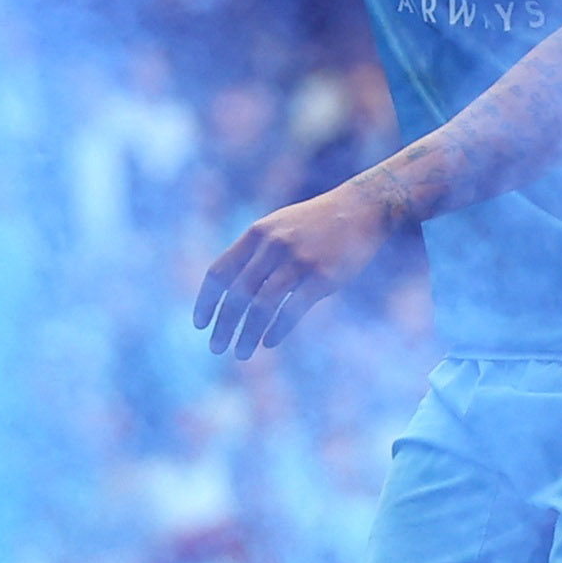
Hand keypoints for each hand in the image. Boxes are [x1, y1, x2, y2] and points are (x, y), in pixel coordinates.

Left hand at [192, 178, 395, 359]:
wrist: (361, 208)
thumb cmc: (315, 223)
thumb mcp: (278, 227)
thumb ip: (255, 253)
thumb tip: (231, 290)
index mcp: (257, 234)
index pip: (219, 272)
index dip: (206, 301)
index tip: (200, 324)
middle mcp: (273, 246)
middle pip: (237, 293)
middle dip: (224, 324)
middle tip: (216, 348)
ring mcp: (298, 261)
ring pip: (261, 305)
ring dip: (247, 334)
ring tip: (240, 353)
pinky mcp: (322, 277)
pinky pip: (292, 310)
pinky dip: (276, 329)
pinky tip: (268, 343)